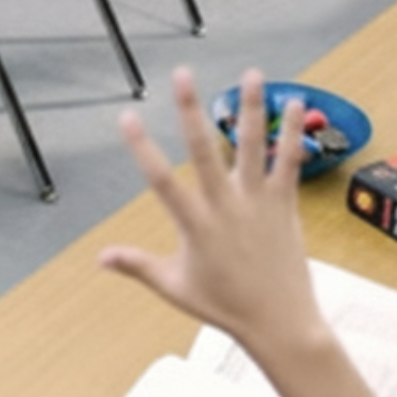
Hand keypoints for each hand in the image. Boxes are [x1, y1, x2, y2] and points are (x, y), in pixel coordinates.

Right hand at [99, 70, 325, 352]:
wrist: (280, 323)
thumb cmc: (226, 307)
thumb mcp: (174, 286)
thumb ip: (137, 265)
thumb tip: (100, 257)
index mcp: (196, 226)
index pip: (161, 180)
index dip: (141, 148)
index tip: (127, 117)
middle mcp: (225, 208)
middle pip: (203, 151)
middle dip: (189, 110)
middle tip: (181, 75)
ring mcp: (258, 203)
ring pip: (253, 147)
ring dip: (252, 108)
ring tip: (252, 73)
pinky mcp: (285, 205)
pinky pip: (288, 163)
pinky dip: (293, 133)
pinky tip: (296, 103)